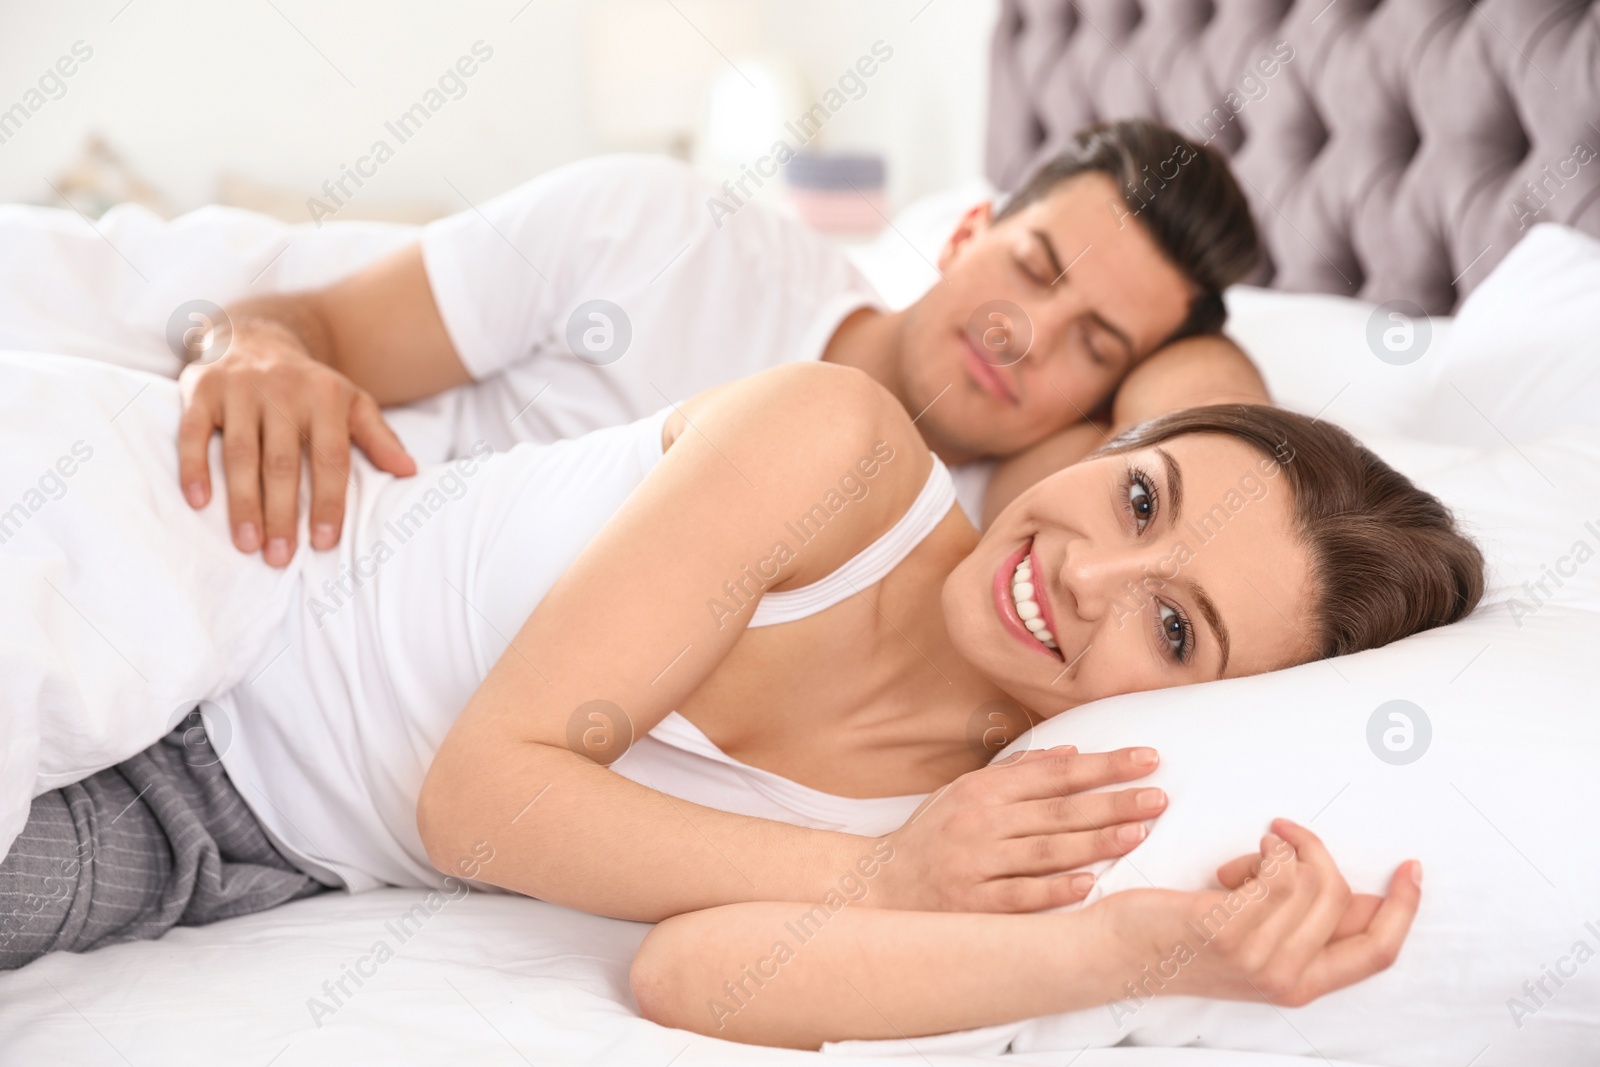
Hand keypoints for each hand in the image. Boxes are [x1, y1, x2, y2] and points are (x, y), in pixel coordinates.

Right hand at [177, 316, 416, 564]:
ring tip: (247, 544)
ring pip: (239, 453)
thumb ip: (379, 437)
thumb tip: (410, 472)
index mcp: (325, 397)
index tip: (324, 542)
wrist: (255, 337)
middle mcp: (282, 390)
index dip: (328, 501)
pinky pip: (193, 433)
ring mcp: (239, 389)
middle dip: (281, 513)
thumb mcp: (352, 402)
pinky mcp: (201, 390)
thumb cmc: (309, 386)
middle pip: (282, 462)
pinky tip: (199, 503)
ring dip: (242, 502)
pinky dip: (193, 467)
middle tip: (280, 557)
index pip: (330, 458)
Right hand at [871, 745, 1165, 912]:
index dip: (1104, 765)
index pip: (1056, 773)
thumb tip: (1069, 752)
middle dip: (1114, 802)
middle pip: (1060, 811)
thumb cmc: (932, 837)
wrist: (880, 887)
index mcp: (984, 790)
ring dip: (1096, 843)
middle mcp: (981, 822)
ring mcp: (978, 865)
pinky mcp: (974, 905)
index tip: (1147, 759)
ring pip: (1047, 851)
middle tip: (1158, 797)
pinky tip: (1088, 883)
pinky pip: (1021, 897)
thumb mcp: (963, 791)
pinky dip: (1055, 890)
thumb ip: (1016, 772)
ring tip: (1139, 834)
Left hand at [1100, 818, 1421, 1006]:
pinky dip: (1262, 852)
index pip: (1378, 952)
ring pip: (1309, 879)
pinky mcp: (1227, 929)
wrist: (1116, 955)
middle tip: (1284, 833)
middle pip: (1343, 898)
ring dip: (1279, 849)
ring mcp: (1257, 957)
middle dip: (1317, 851)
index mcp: (1302, 986)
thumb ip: (1302, 926)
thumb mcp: (1254, 943)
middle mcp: (1286, 979)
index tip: (1410, 868)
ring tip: (1244, 858)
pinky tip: (1231, 863)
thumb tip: (1356, 894)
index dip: (1404, 908)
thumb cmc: (1178, 941)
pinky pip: (1276, 872)